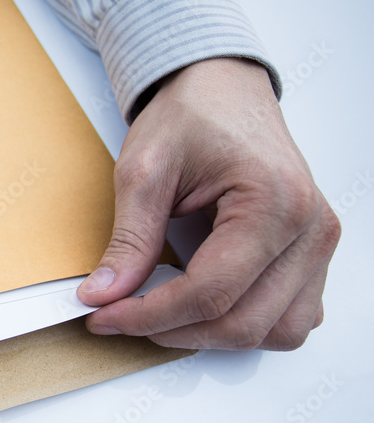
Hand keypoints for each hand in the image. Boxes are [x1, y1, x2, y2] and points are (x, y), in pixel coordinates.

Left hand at [76, 58, 339, 350]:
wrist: (220, 86)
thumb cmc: (191, 114)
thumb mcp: (144, 171)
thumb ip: (129, 240)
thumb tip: (104, 295)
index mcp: (273, 202)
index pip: (210, 292)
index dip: (149, 316)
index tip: (103, 317)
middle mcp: (310, 228)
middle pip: (243, 322)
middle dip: (173, 331)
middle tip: (119, 318)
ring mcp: (318, 242)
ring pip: (276, 331)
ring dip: (213, 336)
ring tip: (161, 314)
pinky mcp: (312, 251)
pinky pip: (292, 315)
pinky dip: (248, 324)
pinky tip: (203, 305)